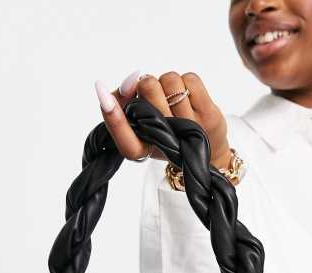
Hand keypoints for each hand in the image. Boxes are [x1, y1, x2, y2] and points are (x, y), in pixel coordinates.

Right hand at [94, 70, 231, 167]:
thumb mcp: (138, 123)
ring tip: (172, 100)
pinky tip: (187, 97)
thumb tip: (125, 81)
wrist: (204, 153)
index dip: (113, 116)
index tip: (101, 91)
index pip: (126, 142)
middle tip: (154, 96)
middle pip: (148, 87)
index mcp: (145, 150)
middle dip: (147, 84)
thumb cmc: (165, 134)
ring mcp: (191, 129)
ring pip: (169, 79)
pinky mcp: (210, 117)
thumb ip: (121, 103)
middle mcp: (168, 142)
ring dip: (168, 83)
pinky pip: (190, 79)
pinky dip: (186, 81)